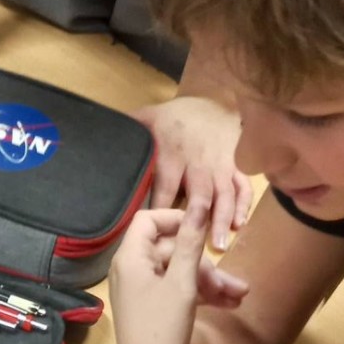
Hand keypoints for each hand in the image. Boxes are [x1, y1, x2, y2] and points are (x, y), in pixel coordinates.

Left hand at [111, 196, 246, 343]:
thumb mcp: (183, 281)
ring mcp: (140, 291)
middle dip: (204, 263)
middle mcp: (130, 271)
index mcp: (129, 259)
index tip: (204, 227)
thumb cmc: (164, 327)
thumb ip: (192, 241)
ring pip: (179, 272)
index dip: (177, 219)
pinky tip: (229, 303)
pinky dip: (201, 294)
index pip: (148, 220)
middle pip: (171, 250)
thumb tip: (199, 201)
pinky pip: (177, 290)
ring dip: (210, 281)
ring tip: (239, 295)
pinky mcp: (152, 309)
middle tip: (230, 282)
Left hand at [135, 94, 250, 251]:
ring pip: (225, 193)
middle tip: (200, 244)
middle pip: (201, 192)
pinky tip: (240, 224)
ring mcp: (219, 164)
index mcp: (173, 153)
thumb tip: (98, 140)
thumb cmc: (173, 117)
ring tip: (221, 244)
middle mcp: (198, 161)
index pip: (166, 185)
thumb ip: (129, 131)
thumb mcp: (148, 117)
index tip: (156, 230)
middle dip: (201, 218)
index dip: (162, 206)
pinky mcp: (234, 165)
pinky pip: (243, 185)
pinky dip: (244, 204)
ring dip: (224, 217)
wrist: (211, 99)